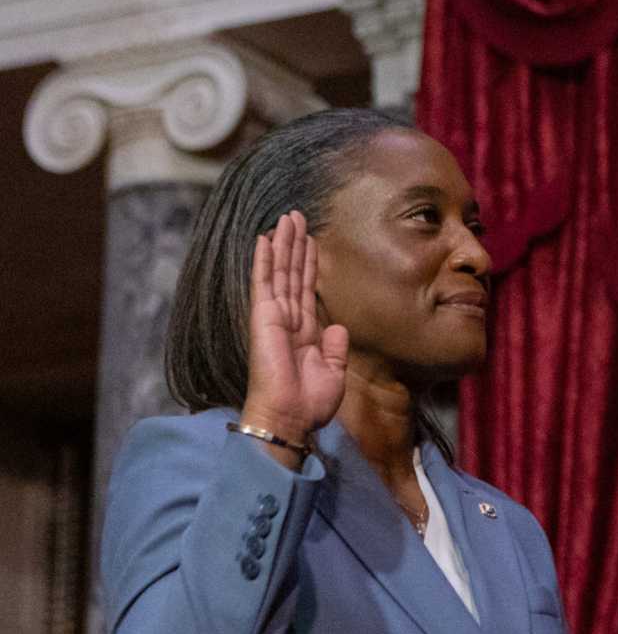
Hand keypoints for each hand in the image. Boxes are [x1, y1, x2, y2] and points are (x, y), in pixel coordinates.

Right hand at [240, 211, 347, 448]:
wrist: (290, 417)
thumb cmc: (310, 402)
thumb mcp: (333, 372)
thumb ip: (335, 348)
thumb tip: (338, 328)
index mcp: (305, 332)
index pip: (307, 289)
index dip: (310, 264)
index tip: (311, 240)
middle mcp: (288, 320)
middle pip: (293, 273)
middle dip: (296, 244)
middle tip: (297, 216)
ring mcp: (274, 317)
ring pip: (280, 271)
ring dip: (283, 243)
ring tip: (286, 217)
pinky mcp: (263, 318)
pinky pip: (264, 283)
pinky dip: (264, 260)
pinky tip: (265, 239)